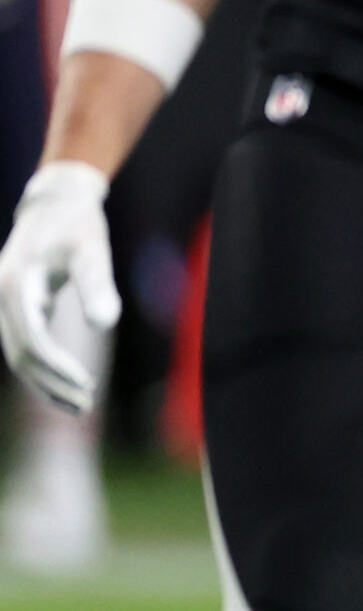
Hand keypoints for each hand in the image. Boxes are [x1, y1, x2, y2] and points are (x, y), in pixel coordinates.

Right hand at [0, 162, 121, 414]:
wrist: (55, 205)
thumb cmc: (77, 226)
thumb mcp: (93, 250)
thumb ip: (97, 285)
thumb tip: (104, 325)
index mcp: (16, 283)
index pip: (31, 338)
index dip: (56, 366)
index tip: (86, 385)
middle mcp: (1, 296)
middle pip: (19, 352)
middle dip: (50, 382)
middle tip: (86, 404)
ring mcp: (3, 302)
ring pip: (16, 353)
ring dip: (44, 381)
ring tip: (79, 404)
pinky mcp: (14, 307)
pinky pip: (22, 344)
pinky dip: (41, 367)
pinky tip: (66, 384)